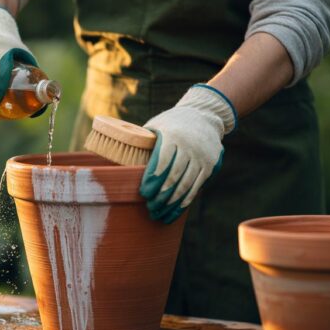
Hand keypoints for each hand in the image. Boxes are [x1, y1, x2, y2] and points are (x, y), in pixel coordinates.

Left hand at [140, 84, 237, 222]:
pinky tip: (176, 209)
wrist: (204, 116)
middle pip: (173, 176)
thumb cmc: (171, 124)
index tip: (143, 193)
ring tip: (159, 213)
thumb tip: (119, 158)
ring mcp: (201, 156)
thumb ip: (142, 141)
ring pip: (185, 184)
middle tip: (150, 207)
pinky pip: (197, 186)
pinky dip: (186, 200)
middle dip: (160, 195)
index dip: (152, 179)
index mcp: (172, 135)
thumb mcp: (157, 125)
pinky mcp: (210, 165)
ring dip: (171, 202)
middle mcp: (189, 146)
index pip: (161, 161)